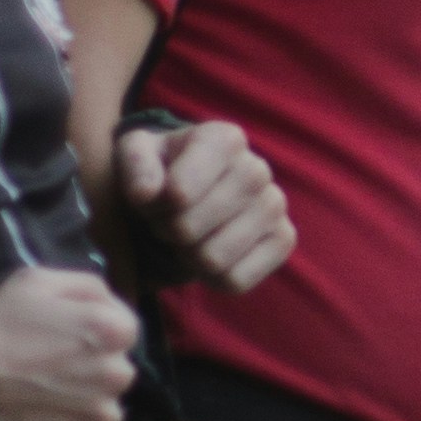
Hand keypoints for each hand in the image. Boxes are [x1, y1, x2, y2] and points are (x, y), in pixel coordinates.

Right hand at [0, 266, 140, 420]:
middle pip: (116, 372)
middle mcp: (116, 377)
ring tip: (41, 401)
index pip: (125, 329)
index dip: (94, 332)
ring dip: (83, 406)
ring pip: (104, 410)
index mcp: (109, 331)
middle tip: (47, 371)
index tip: (64, 339)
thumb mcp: (34, 283)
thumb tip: (111, 305)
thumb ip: (86, 287)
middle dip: (92, 369)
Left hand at [117, 120, 294, 293]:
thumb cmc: (162, 172)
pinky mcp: (285, 240)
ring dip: (188, 256)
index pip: (178, 194)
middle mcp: (257, 169)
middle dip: (168, 233)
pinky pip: (236, 280)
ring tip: (189, 236)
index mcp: (224, 140)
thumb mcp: (136, 156)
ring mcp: (275, 206)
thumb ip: (135, 166)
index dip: (153, 206)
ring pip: (213, 259)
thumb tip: (146, 193)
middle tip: (169, 221)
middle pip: (189, 230)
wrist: (190, 195)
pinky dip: (213, 277)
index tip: (157, 197)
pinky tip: (211, 254)